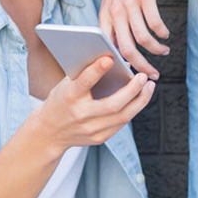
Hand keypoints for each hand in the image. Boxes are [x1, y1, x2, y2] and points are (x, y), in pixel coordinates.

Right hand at [33, 57, 155, 151]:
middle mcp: (80, 115)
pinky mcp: (99, 138)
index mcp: (68, 97)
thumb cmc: (61, 101)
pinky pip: (122, 123)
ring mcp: (90, 129)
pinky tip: (140, 98)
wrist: (48, 133)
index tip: (109, 58)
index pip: (84, 83)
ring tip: (149, 86)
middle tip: (143, 76)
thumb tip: (116, 60)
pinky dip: (133, 109)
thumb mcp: (66, 84)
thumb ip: (87, 72)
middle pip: (112, 105)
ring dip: (140, 100)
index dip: (96, 71)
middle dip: (132, 90)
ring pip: (123, 116)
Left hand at [100, 0, 166, 78]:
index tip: (131, 74)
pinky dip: (162, 33)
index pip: (109, 48)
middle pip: (127, 49)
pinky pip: (155, 23)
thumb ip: (115, 22)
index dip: (120, 65)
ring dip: (156, 50)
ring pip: (143, 39)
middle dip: (141, 66)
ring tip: (164, 51)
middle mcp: (115, 12)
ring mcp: (129, 5)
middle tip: (153, 74)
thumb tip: (123, 48)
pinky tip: (166, 35)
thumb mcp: (113, 0)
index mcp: (105, 16)